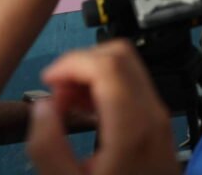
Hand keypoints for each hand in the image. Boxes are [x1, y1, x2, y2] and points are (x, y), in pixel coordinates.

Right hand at [26, 40, 176, 174]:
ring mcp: (159, 117)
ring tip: (65, 106)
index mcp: (132, 126)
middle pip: (119, 55)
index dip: (71, 62)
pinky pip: (132, 86)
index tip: (47, 81)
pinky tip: (84, 112)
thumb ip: (48, 147)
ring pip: (127, 67)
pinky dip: (105, 87)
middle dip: (81, 64)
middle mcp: (152, 113)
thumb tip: (41, 106)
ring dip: (92, 75)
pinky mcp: (157, 124)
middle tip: (56, 94)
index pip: (106, 64)